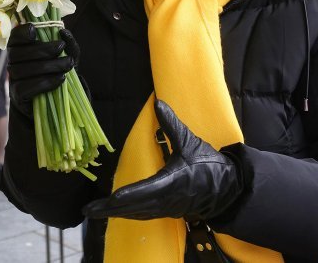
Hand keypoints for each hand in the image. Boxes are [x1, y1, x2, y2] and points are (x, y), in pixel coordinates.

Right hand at [7, 23, 78, 116]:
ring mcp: (13, 79)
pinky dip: (47, 82)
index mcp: (19, 47)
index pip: (14, 37)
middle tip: (61, 47)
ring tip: (67, 64)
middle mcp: (12, 62)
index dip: (21, 33)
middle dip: (43, 48)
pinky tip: (60, 78)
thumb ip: (67, 43)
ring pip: (26, 69)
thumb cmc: (56, 70)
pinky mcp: (17, 94)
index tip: (35, 30)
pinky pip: (28, 87)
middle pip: (20, 53)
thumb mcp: (65, 56)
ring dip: (49, 65)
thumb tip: (64, 32)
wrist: (51, 99)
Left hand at [83, 100, 242, 221]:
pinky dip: (128, 213)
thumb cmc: (209, 165)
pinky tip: (116, 211)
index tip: (114, 197)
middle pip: (136, 206)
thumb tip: (158, 103)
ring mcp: (167, 207)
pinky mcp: (167, 211)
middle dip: (112, 208)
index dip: (130, 194)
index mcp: (173, 181)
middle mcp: (167, 198)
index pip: (148, 189)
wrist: (228, 189)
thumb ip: (172, 124)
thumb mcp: (191, 142)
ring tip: (96, 211)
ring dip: (116, 213)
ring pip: (137, 212)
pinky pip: (144, 214)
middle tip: (89, 209)